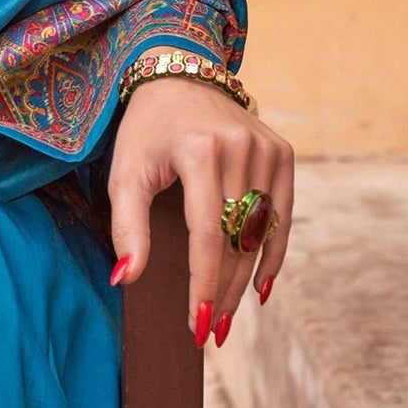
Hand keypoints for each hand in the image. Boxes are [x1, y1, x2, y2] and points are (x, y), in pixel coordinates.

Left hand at [106, 76, 292, 346]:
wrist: (177, 76)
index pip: (207, 235)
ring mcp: (266, 148)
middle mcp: (239, 147)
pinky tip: (261, 285)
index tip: (199, 325)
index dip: (204, 285)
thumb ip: (126, 227)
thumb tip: (126, 279)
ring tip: (230, 315)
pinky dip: (273, 252)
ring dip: (246, 278)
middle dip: (225, 291)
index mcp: (198, 151)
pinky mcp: (282, 151)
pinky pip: (282, 215)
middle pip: (236, 240)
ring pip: (260, 233)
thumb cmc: (145, 130)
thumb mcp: (125, 173)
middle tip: (213, 331)